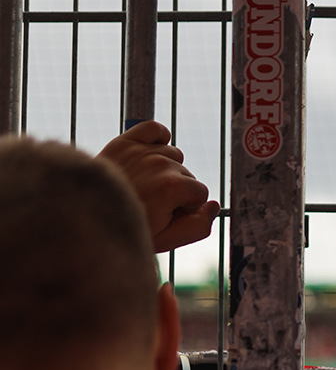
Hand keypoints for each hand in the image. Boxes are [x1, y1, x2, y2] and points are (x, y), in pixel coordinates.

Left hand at [98, 121, 219, 251]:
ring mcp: (142, 150)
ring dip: (166, 169)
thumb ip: (199, 226)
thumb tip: (214, 206)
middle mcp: (160, 163)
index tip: (166, 216)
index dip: (187, 208)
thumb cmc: (130, 229)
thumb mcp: (169, 240)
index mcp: (173, 187)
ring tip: (147, 186)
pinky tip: (152, 154)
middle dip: (177, 190)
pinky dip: (158, 138)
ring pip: (173, 155)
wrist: (86, 216)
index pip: (201, 194)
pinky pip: (155, 130)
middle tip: (153, 205)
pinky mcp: (126, 141)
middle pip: (187, 175)